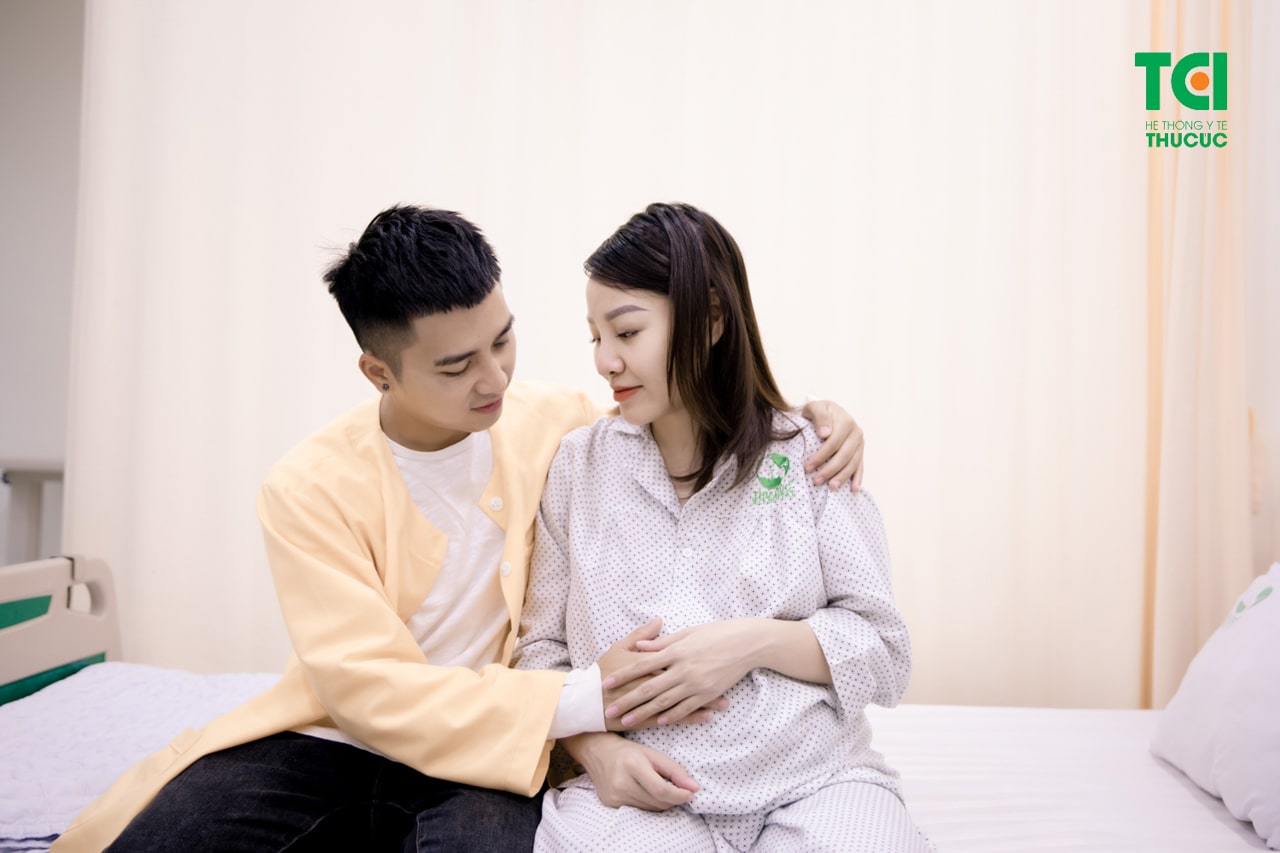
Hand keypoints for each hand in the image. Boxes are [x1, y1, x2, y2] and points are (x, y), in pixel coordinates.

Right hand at [561, 732, 698, 810]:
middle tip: (675, 787)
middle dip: (673, 797)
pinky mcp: (610, 805)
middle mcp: (621, 783)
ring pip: (650, 809)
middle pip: (658, 802)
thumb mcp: (653, 754)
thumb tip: (694, 788)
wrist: (598, 752)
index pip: (662, 791)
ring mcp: (614, 797)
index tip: (691, 792)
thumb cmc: (628, 751)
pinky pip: (639, 811)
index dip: (680, 795)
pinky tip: (645, 791)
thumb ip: (675, 770)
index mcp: (632, 765)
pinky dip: (648, 804)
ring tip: (658, 786)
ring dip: (661, 802)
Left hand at [603, 620, 750, 728]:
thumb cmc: (717, 633)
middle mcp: (683, 669)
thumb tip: (640, 646)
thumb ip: (663, 642)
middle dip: (627, 701)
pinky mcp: (707, 694)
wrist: (747, 643)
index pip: (642, 664)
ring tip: (627, 722)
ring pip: (664, 703)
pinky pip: (686, 708)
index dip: (623, 675)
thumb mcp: (688, 632)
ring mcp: (695, 684)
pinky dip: (672, 716)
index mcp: (676, 650)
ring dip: (643, 714)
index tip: (606, 683)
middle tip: (608, 711)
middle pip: (648, 688)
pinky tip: (659, 722)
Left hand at [798, 399, 863, 491]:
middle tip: (816, 481)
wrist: (829, 411)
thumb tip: (825, 434)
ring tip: (831, 487)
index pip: (833, 443)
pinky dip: (858, 479)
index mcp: (845, 422)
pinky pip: (860, 467)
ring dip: (842, 477)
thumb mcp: (815, 407)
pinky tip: (853, 490)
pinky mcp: (860, 452)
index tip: (808, 467)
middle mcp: (856, 433)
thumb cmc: (819, 411)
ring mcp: (860, 444)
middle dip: (830, 470)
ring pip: (853, 463)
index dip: (821, 456)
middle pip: (844, 455)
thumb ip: (819, 416)